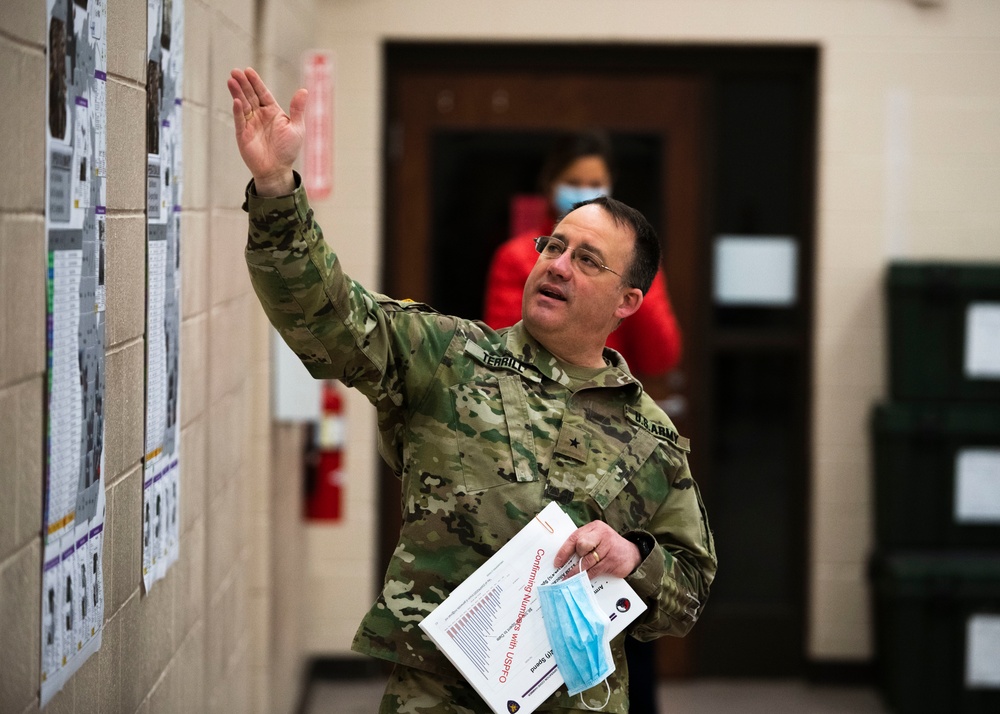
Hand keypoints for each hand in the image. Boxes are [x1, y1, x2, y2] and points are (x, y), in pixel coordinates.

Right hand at [227, 67, 306, 195]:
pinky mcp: (243, 134)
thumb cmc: (288, 150)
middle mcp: (260, 115)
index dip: (256, 82)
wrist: (277, 170)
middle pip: (250, 95)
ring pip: (243, 105)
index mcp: (273, 111)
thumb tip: (304, 90)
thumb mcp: (296, 128)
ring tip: (231, 80)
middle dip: (243, 83)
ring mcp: (250, 124)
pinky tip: (236, 101)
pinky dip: (238, 111)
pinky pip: (240, 120)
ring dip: (237, 93)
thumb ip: (297, 109)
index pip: (262, 93)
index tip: (248, 70)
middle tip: (235, 71)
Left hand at [553, 521, 641, 579]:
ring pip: (587, 560)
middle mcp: (602, 534)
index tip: (557, 562)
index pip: (575, 536)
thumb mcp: (597, 538)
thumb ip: (584, 542)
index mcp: (595, 527)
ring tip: (568, 579)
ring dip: (576, 571)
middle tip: (571, 565)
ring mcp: (608, 547)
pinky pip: (595, 570)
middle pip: (581, 545)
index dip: (564, 550)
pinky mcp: (612, 560)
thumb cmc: (609, 546)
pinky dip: (586, 576)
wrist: (633, 553)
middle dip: (576, 556)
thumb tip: (565, 558)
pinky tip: (580, 580)